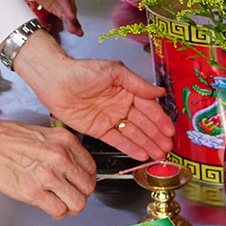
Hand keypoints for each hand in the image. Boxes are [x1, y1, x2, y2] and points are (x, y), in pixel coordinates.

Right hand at [0, 102, 96, 218]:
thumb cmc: (5, 137)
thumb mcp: (41, 133)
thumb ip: (60, 148)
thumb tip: (71, 164)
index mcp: (64, 141)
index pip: (91, 167)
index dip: (85, 178)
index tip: (78, 182)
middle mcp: (60, 157)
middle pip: (88, 187)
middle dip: (80, 193)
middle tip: (69, 194)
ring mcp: (48, 175)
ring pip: (78, 203)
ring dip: (70, 206)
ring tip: (61, 202)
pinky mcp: (34, 192)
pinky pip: (59, 211)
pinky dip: (57, 212)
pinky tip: (49, 206)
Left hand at [12, 32, 173, 160]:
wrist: (55, 82)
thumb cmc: (82, 71)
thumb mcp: (114, 71)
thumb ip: (137, 83)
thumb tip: (159, 92)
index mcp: (127, 89)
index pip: (148, 107)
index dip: (160, 119)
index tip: (170, 130)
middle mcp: (121, 104)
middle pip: (143, 123)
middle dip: (156, 135)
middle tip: (168, 147)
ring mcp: (110, 118)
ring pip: (133, 133)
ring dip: (147, 144)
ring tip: (159, 154)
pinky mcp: (98, 129)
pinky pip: (117, 140)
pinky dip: (130, 148)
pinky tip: (142, 155)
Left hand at [23, 0, 82, 35]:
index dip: (68, 8)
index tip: (71, 16)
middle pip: (70, 7)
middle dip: (72, 19)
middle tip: (73, 29)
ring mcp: (65, 0)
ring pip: (71, 13)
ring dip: (74, 23)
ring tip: (77, 32)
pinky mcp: (63, 8)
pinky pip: (69, 16)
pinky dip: (73, 23)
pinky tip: (77, 30)